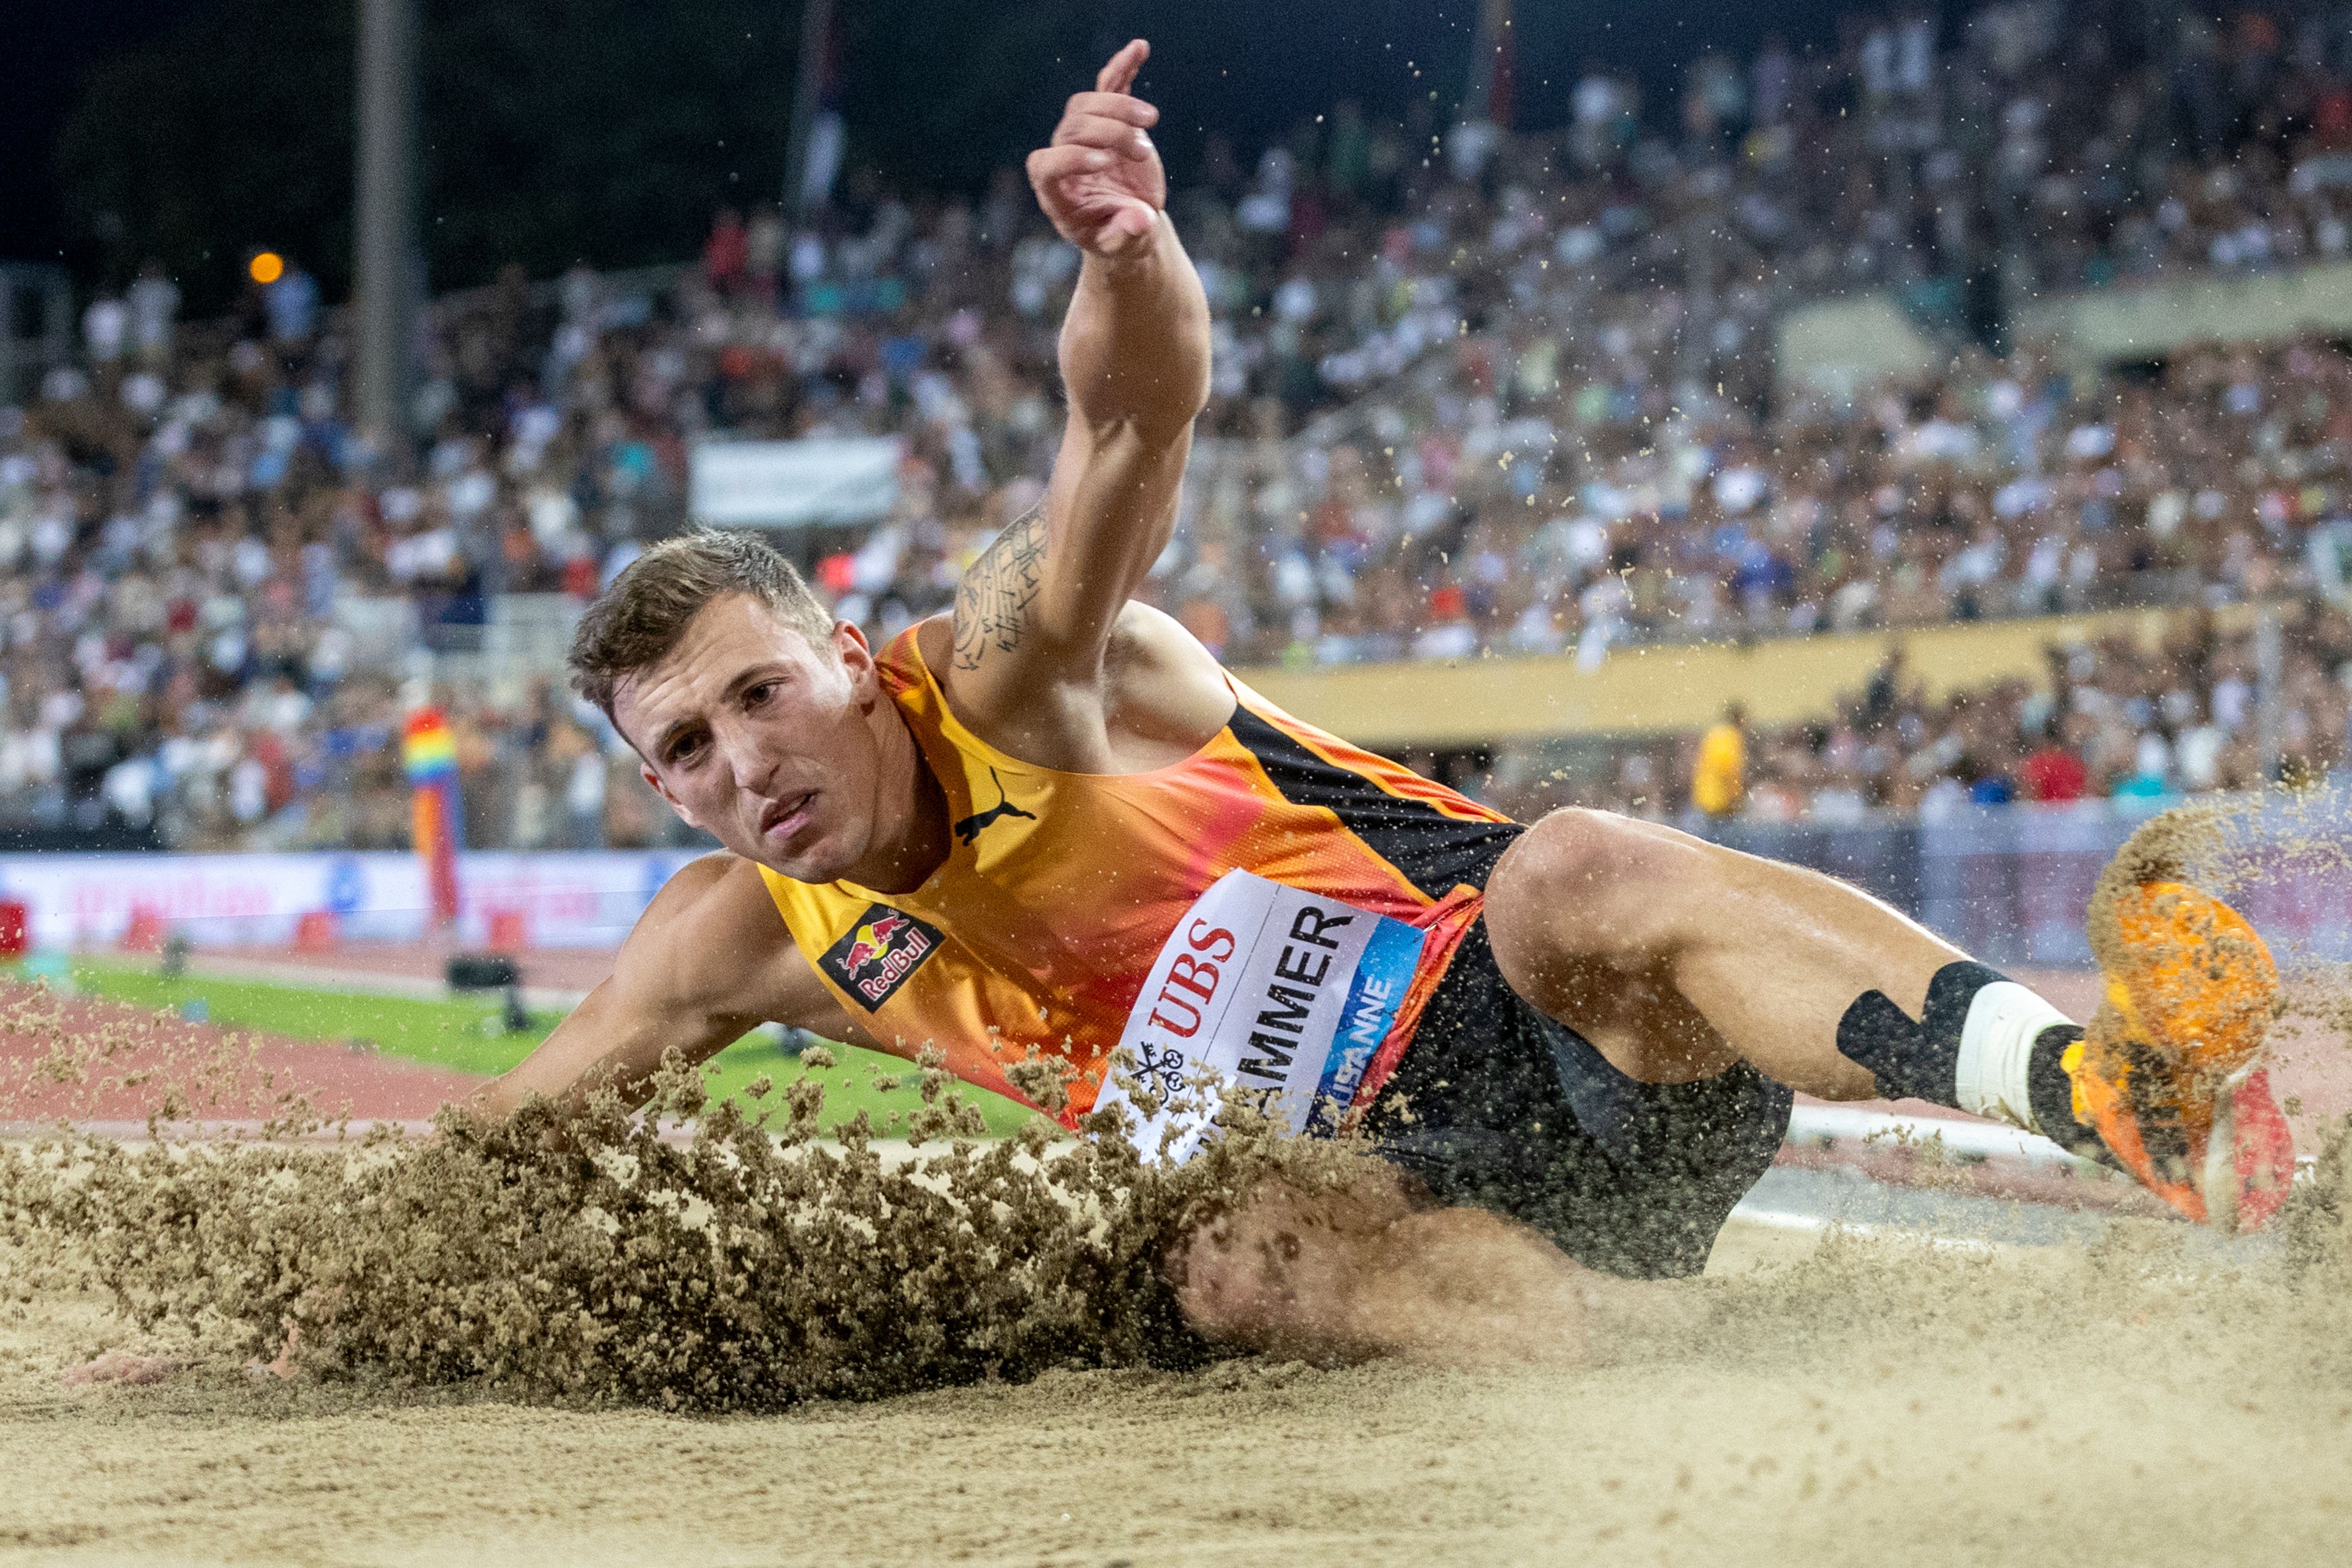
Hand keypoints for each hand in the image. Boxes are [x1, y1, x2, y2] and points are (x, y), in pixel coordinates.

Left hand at [1026, 39, 1165, 258]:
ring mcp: (1082, 134)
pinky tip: (1140, 49)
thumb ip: (1127, 234)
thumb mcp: (1123, 245)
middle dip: (1109, 134)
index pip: (1045, 164)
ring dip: (1119, 107)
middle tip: (1141, 152)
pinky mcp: (1107, 120)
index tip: (1103, 164)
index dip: (1070, 158)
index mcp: (1055, 192)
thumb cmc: (1118, 237)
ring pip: (1087, 104)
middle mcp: (1062, 158)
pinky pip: (1107, 87)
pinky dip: (1123, 69)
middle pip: (1073, 128)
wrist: (1130, 221)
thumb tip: (1140, 222)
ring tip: (1150, 121)